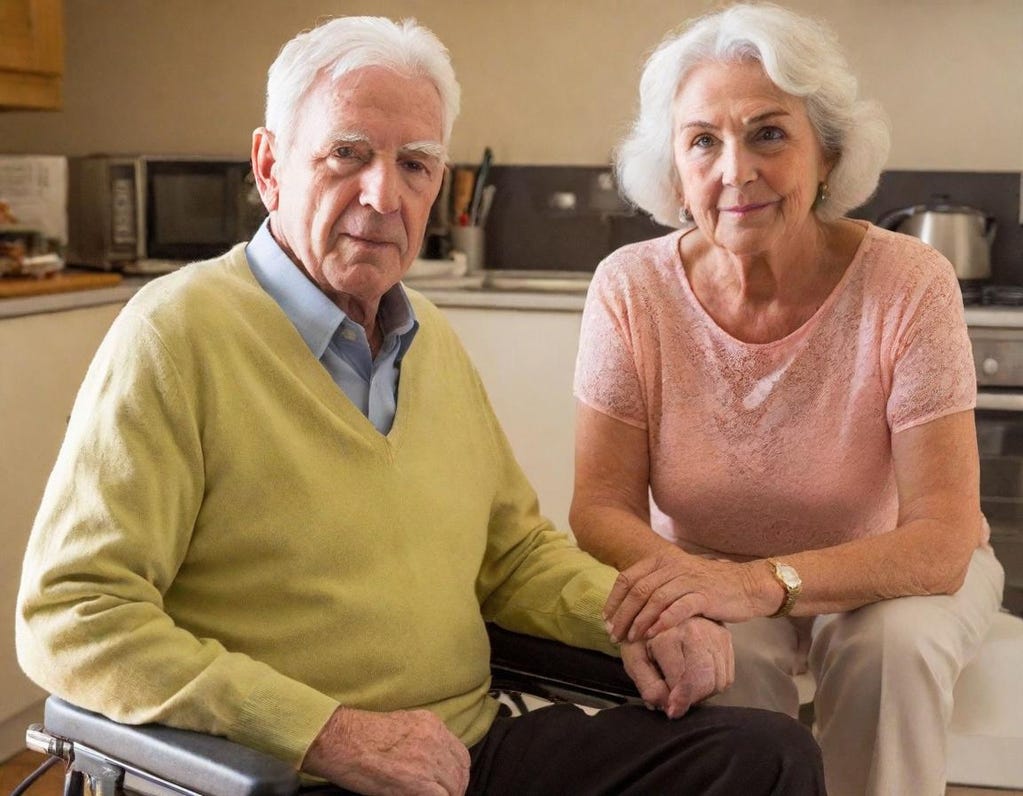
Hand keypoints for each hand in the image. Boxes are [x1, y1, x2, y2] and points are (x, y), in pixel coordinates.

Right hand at [302, 706, 469, 794]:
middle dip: (455, 787)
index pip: (459, 753)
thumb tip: (427, 759)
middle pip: (461, 771)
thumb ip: (419, 738)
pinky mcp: (419, 782)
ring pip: (454, 786)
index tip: (449, 783)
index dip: (456, 772)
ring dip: (447, 795)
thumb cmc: (359, 735)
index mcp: (431, 723)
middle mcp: (435, 738)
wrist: (341, 740)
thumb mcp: (399, 725)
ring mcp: (429, 760)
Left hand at [605, 550, 759, 642]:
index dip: (614, 600)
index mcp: (662, 561)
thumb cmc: (710, 587)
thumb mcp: (679, 579)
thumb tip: (629, 606)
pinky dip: (662, 622)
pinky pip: (678, 608)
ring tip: (630, 638)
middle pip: (638, 590)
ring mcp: (688, 579)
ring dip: (639, 621)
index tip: (606, 619)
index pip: (628, 578)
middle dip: (622, 614)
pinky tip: (653, 635)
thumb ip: (656, 586)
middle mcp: (672, 567)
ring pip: (654, 599)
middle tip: (614, 635)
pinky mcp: (704, 595)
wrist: (747, 586)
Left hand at [620, 618, 733, 717]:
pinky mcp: (725, 637)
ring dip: (702, 693)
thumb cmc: (641, 638)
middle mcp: (697, 630)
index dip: (678, 702)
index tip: (672, 711)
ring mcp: (715, 632)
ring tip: (682, 686)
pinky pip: (726, 675)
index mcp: (670, 634)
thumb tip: (669, 706)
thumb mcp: (633, 660)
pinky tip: (694, 677)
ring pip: (719, 681)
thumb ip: (648, 685)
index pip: (683, 680)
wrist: (654, 612)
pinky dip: (712, 684)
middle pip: (706, 681)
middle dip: (691, 699)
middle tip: (675, 701)